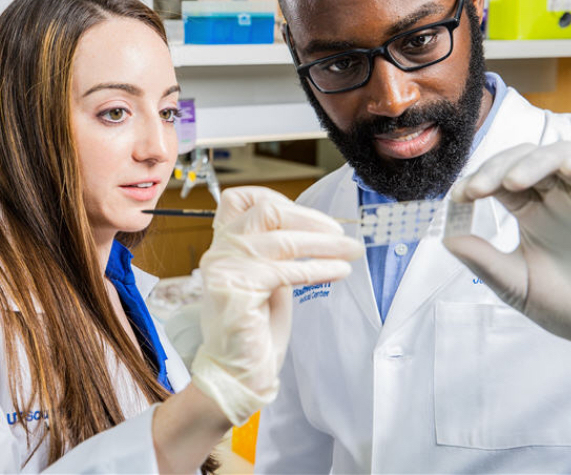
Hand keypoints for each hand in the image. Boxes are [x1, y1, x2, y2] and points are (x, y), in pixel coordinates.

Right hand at [191, 186, 363, 424]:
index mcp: (223, 244)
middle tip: (343, 233)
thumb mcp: (269, 278)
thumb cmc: (257, 328)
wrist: (239, 371)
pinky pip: (284, 270)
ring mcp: (223, 269)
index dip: (279, 198)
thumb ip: (278, 251)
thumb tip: (317, 227)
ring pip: (281, 239)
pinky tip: (338, 270)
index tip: (314, 216)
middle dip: (311, 219)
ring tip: (351, 251)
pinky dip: (317, 267)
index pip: (240, 199)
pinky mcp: (235, 289)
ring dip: (324, 244)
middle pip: (266, 212)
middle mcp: (218, 251)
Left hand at [443, 141, 570, 348]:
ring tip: (511, 183)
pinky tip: (570, 171)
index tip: (460, 197)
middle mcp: (556, 196)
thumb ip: (482, 259)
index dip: (477, 180)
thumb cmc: (566, 306)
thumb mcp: (515, 283)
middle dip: (495, 167)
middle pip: (522, 159)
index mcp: (531, 211)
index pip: (498, 180)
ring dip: (531, 162)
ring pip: (557, 154)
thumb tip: (446, 237)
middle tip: (477, 190)